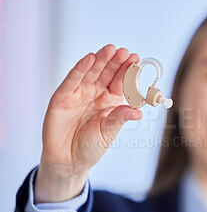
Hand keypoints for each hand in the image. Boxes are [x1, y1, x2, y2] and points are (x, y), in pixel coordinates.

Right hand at [35, 44, 141, 202]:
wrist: (68, 161)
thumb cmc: (91, 147)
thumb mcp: (108, 132)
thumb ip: (120, 118)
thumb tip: (139, 112)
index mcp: (111, 101)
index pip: (121, 82)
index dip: (128, 71)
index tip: (136, 59)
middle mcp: (96, 93)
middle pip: (107, 73)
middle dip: (116, 61)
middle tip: (125, 52)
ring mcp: (79, 93)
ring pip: (91, 72)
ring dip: (101, 60)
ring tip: (110, 49)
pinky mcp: (63, 96)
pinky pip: (73, 80)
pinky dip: (81, 68)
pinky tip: (90, 58)